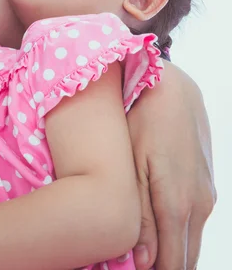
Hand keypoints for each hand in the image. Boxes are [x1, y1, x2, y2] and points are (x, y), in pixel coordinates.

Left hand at [127, 62, 215, 269]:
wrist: (172, 88)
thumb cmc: (144, 122)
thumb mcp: (133, 167)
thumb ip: (140, 216)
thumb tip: (145, 263)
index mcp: (178, 204)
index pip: (174, 263)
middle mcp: (200, 205)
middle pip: (187, 257)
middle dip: (164, 264)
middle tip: (136, 262)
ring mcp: (207, 193)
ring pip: (191, 239)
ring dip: (172, 249)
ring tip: (144, 246)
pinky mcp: (206, 183)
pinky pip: (195, 220)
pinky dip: (178, 231)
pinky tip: (158, 225)